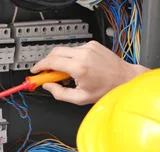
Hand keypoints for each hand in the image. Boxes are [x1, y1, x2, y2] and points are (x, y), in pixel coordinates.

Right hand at [31, 41, 148, 104]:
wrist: (124, 78)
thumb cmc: (106, 89)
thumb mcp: (80, 98)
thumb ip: (60, 93)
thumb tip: (47, 87)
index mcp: (79, 67)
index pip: (51, 61)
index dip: (39, 66)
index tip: (34, 71)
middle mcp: (83, 54)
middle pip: (55, 52)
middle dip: (47, 62)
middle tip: (47, 74)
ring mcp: (88, 47)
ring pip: (64, 50)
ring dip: (60, 61)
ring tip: (66, 74)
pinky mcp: (92, 44)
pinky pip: (75, 49)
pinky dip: (71, 58)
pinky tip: (77, 68)